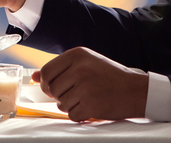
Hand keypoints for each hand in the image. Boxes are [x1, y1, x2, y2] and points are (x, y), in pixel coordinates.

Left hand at [33, 47, 148, 121]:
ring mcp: (85, 87)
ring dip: (71, 106)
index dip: (47, 83)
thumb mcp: (86, 64)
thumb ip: (60, 69)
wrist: (137, 90)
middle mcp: (80, 69)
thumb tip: (33, 76)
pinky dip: (80, 115)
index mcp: (77, 54)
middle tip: (76, 94)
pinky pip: (71, 115)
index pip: (46, 71)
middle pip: (52, 89)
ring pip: (61, 104)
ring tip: (87, 99)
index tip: (55, 87)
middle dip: (60, 96)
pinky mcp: (91, 104)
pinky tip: (91, 107)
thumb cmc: (111, 77)